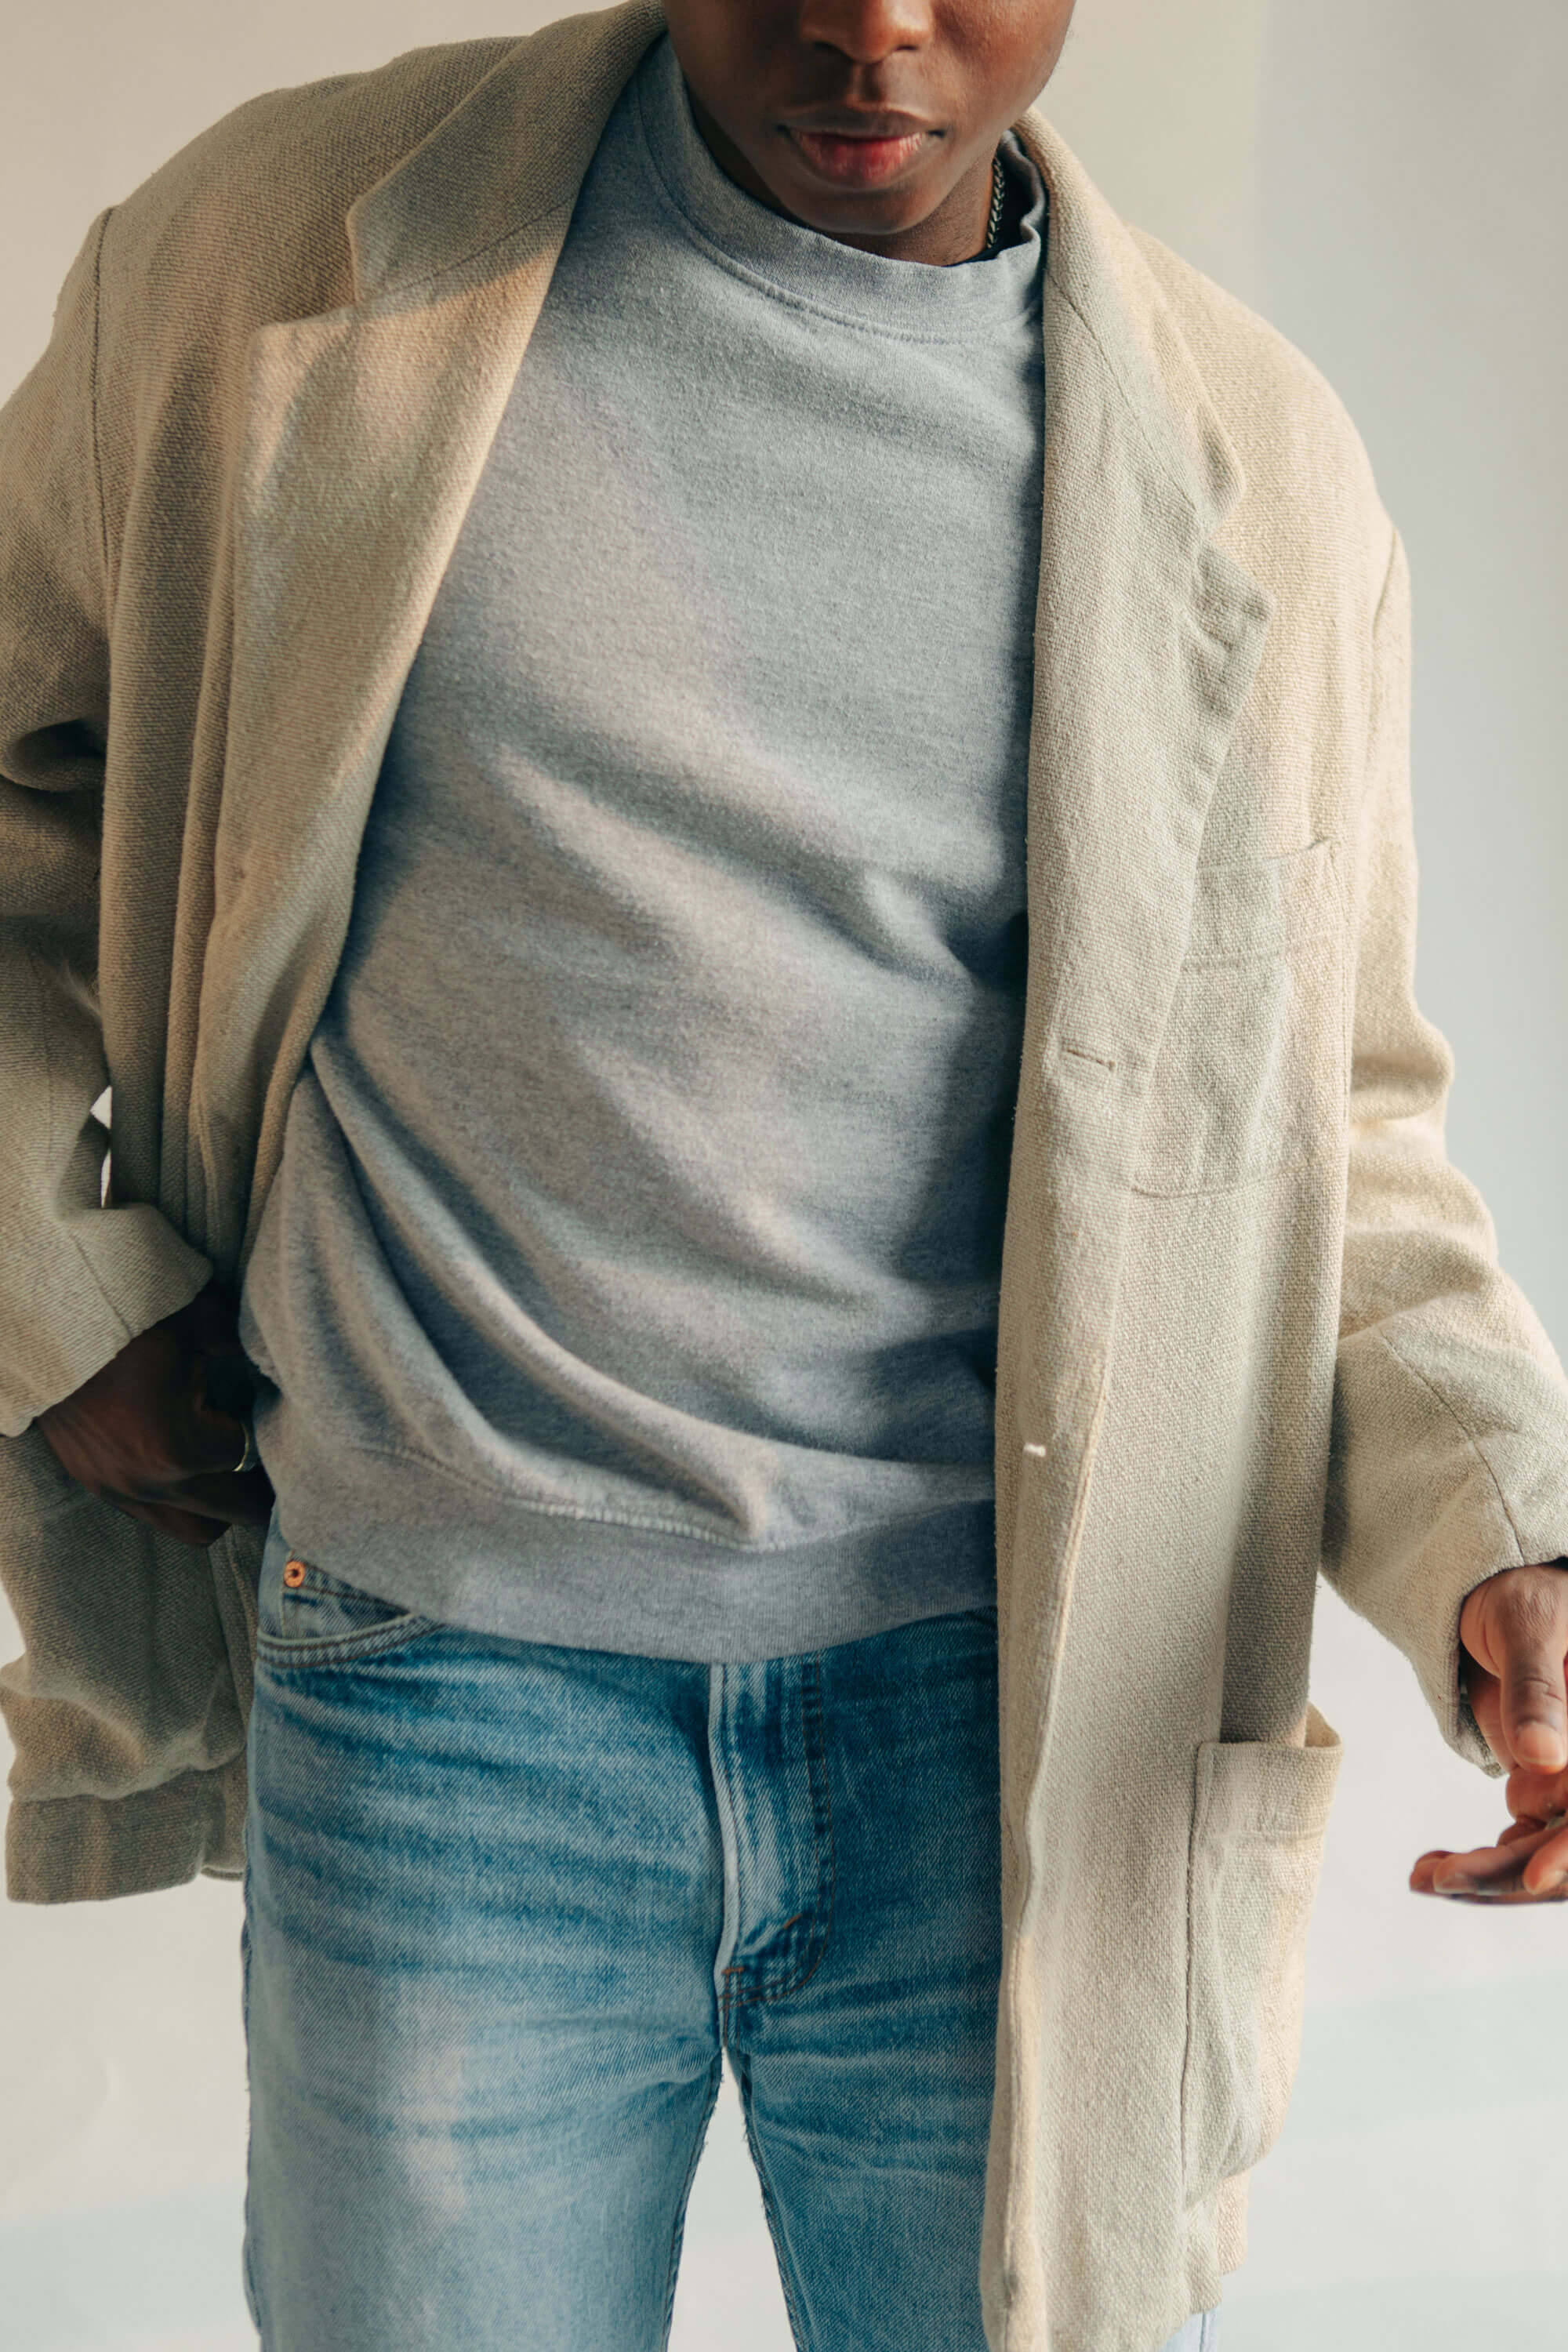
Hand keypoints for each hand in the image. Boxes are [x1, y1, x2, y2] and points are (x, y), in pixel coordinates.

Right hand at [35, 1280, 274, 1546]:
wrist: (44, 1326)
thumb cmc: (128, 1318)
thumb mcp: (202, 1321)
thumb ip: (252, 1347)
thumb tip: (293, 1361)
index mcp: (181, 1448)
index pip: (254, 1461)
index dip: (278, 1440)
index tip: (297, 1429)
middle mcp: (150, 1484)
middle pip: (234, 1513)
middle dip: (261, 1493)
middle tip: (286, 1469)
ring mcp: (118, 1490)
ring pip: (194, 1528)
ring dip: (221, 1505)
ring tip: (236, 1467)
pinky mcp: (94, 1485)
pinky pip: (154, 1515)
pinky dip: (181, 1497)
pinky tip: (191, 1459)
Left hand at [1409, 1560, 1567, 1902]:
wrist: (1499, 1601)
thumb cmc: (1521, 1596)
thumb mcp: (1527, 1625)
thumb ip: (1539, 1688)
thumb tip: (1544, 1756)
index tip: (1534, 1875)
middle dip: (1511, 1873)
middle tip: (1437, 1879)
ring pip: (1543, 1853)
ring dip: (1490, 1877)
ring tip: (1423, 1878)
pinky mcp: (1545, 1792)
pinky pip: (1521, 1844)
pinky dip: (1482, 1863)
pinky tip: (1434, 1866)